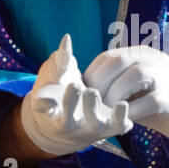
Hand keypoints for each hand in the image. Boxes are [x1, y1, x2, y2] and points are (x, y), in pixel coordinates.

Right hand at [19, 35, 132, 156]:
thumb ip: (61, 60)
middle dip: (71, 104)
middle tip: (76, 87)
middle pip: (68, 120)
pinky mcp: (108, 127)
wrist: (71, 123)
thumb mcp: (55, 75)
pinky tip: (123, 105)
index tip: (49, 102)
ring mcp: (89, 127)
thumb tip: (67, 39)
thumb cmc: (59, 92)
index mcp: (53, 111)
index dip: (45, 107)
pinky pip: (115, 127)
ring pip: (93, 125)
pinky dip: (120, 119)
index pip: (45, 110)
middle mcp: (70, 124)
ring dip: (95, 110)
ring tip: (94, 92)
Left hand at [83, 45, 168, 146]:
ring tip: (105, 111)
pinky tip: (122, 121)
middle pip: (119, 61)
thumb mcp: (137, 84)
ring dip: (114, 95)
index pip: (109, 56)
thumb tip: (84, 88)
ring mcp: (164, 77)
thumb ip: (116, 80)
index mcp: (141, 54)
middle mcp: (152, 60)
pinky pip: (148, 101)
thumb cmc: (158, 98)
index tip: (82, 92)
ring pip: (134, 76)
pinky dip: (130, 112)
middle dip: (99, 82)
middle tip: (89, 102)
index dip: (92, 73)